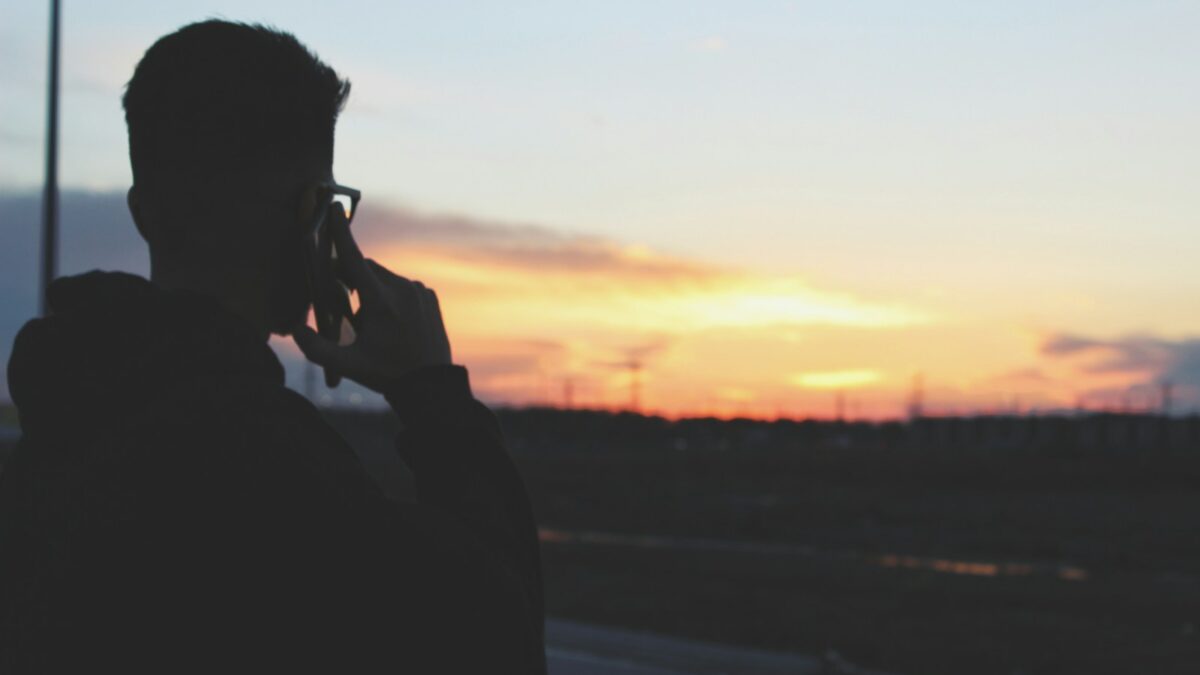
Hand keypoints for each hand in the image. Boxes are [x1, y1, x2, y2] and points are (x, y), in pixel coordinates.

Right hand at [292, 211, 451, 391]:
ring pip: (383, 278)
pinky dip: (391, 297)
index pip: (355, 260)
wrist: (430, 385)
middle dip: (351, 282)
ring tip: (376, 325)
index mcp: (381, 302)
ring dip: (372, 292)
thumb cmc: (386, 374)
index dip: (341, 233)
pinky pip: (401, 286)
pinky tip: (394, 324)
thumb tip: (294, 328)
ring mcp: (418, 291)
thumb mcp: (348, 365)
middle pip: (365, 270)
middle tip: (349, 312)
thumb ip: (315, 348)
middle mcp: (402, 289)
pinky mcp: (429, 295)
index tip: (334, 207)